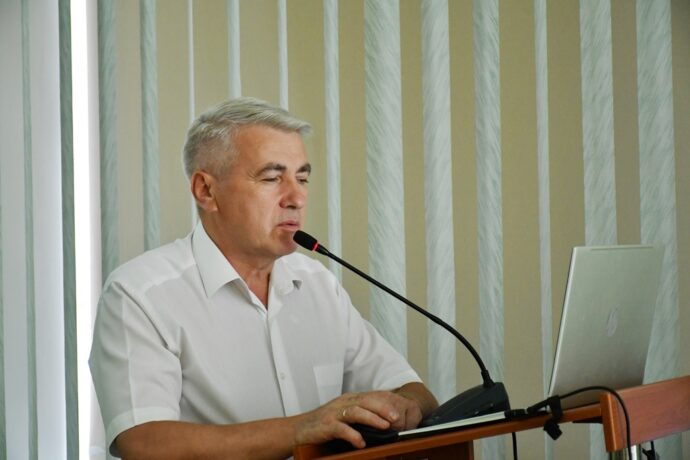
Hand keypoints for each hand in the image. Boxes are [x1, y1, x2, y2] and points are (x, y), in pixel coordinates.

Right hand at [294, 390, 421, 447]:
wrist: (299, 429)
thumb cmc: (324, 423)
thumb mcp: (344, 414)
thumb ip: (361, 414)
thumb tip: (384, 420)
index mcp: (349, 399)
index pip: (372, 396)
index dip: (387, 401)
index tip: (402, 407)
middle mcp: (343, 403)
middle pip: (367, 401)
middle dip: (384, 408)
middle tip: (398, 417)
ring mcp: (334, 413)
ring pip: (356, 411)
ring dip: (373, 418)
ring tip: (385, 426)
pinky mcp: (326, 426)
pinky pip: (341, 429)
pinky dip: (353, 435)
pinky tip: (361, 442)